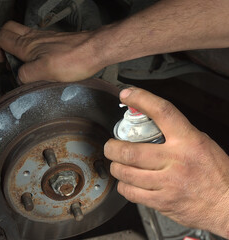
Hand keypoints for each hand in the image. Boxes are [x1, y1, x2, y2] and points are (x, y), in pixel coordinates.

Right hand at [0, 21, 105, 82]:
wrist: (95, 50)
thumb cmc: (74, 59)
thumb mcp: (45, 72)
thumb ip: (26, 75)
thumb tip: (19, 77)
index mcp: (27, 45)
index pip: (0, 39)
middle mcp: (34, 38)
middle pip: (8, 31)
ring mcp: (44, 39)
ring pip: (20, 35)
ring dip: (12, 46)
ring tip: (15, 63)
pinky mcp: (53, 42)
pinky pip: (33, 41)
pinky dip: (26, 49)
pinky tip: (33, 61)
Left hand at [104, 87, 228, 237]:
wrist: (227, 205)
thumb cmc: (216, 174)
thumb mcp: (202, 143)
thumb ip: (177, 133)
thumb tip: (150, 121)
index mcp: (188, 141)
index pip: (162, 111)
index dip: (141, 99)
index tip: (127, 94)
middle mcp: (176, 160)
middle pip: (130, 150)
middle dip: (112, 147)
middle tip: (110, 146)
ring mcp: (168, 183)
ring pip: (126, 172)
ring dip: (115, 167)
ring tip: (117, 164)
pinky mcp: (162, 202)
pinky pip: (131, 192)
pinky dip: (123, 186)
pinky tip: (126, 182)